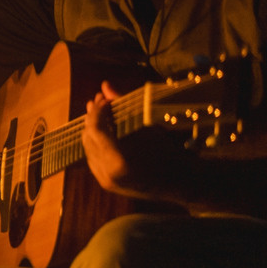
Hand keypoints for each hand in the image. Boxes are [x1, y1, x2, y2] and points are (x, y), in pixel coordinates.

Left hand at [84, 80, 191, 199]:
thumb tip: (105, 85)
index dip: (97, 111)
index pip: (96, 130)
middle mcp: (108, 173)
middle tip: (100, 101)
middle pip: (88, 138)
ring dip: (92, 129)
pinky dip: (95, 142)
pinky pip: (92, 157)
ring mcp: (105, 180)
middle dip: (92, 117)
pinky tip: (101, 130)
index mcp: (120, 161)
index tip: (104, 98)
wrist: (179, 182)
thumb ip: (122, 106)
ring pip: (88, 147)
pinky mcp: (105, 182)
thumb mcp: (146, 127)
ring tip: (100, 112)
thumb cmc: (167, 151)